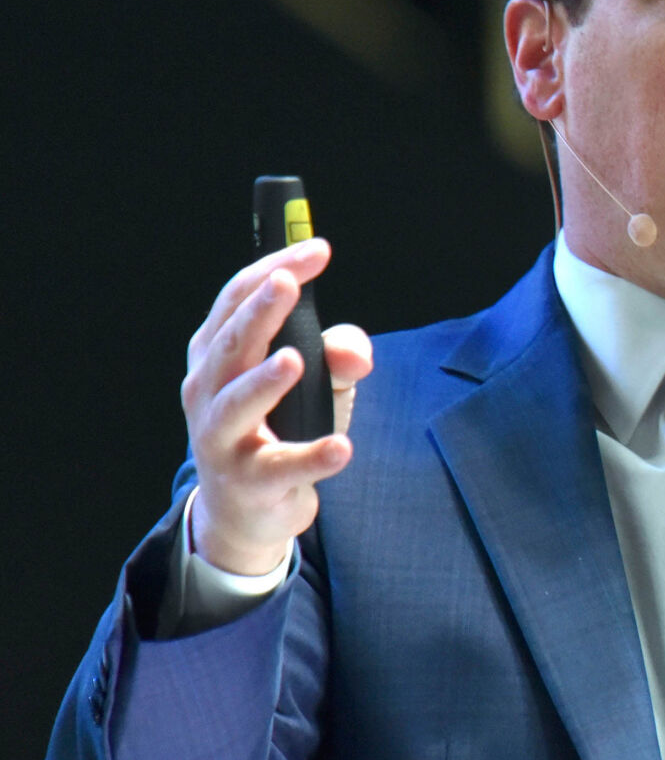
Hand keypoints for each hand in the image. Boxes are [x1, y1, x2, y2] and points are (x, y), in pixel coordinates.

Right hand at [180, 239, 372, 575]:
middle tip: (289, 283)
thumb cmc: (280, 426)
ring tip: (295, 359)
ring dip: (265, 380)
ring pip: (237, 404)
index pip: (238, 300)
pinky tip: (341, 446)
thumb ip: (339, 355)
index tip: (317, 249)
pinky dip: (312, 456)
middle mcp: (209, 390)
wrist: (247, 511)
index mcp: (218, 354)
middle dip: (260, 311)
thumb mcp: (316, 382)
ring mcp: (223, 438)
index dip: (274, 270)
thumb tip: (359, 353)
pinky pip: (282, 466)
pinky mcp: (250, 481)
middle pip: (232, 343)